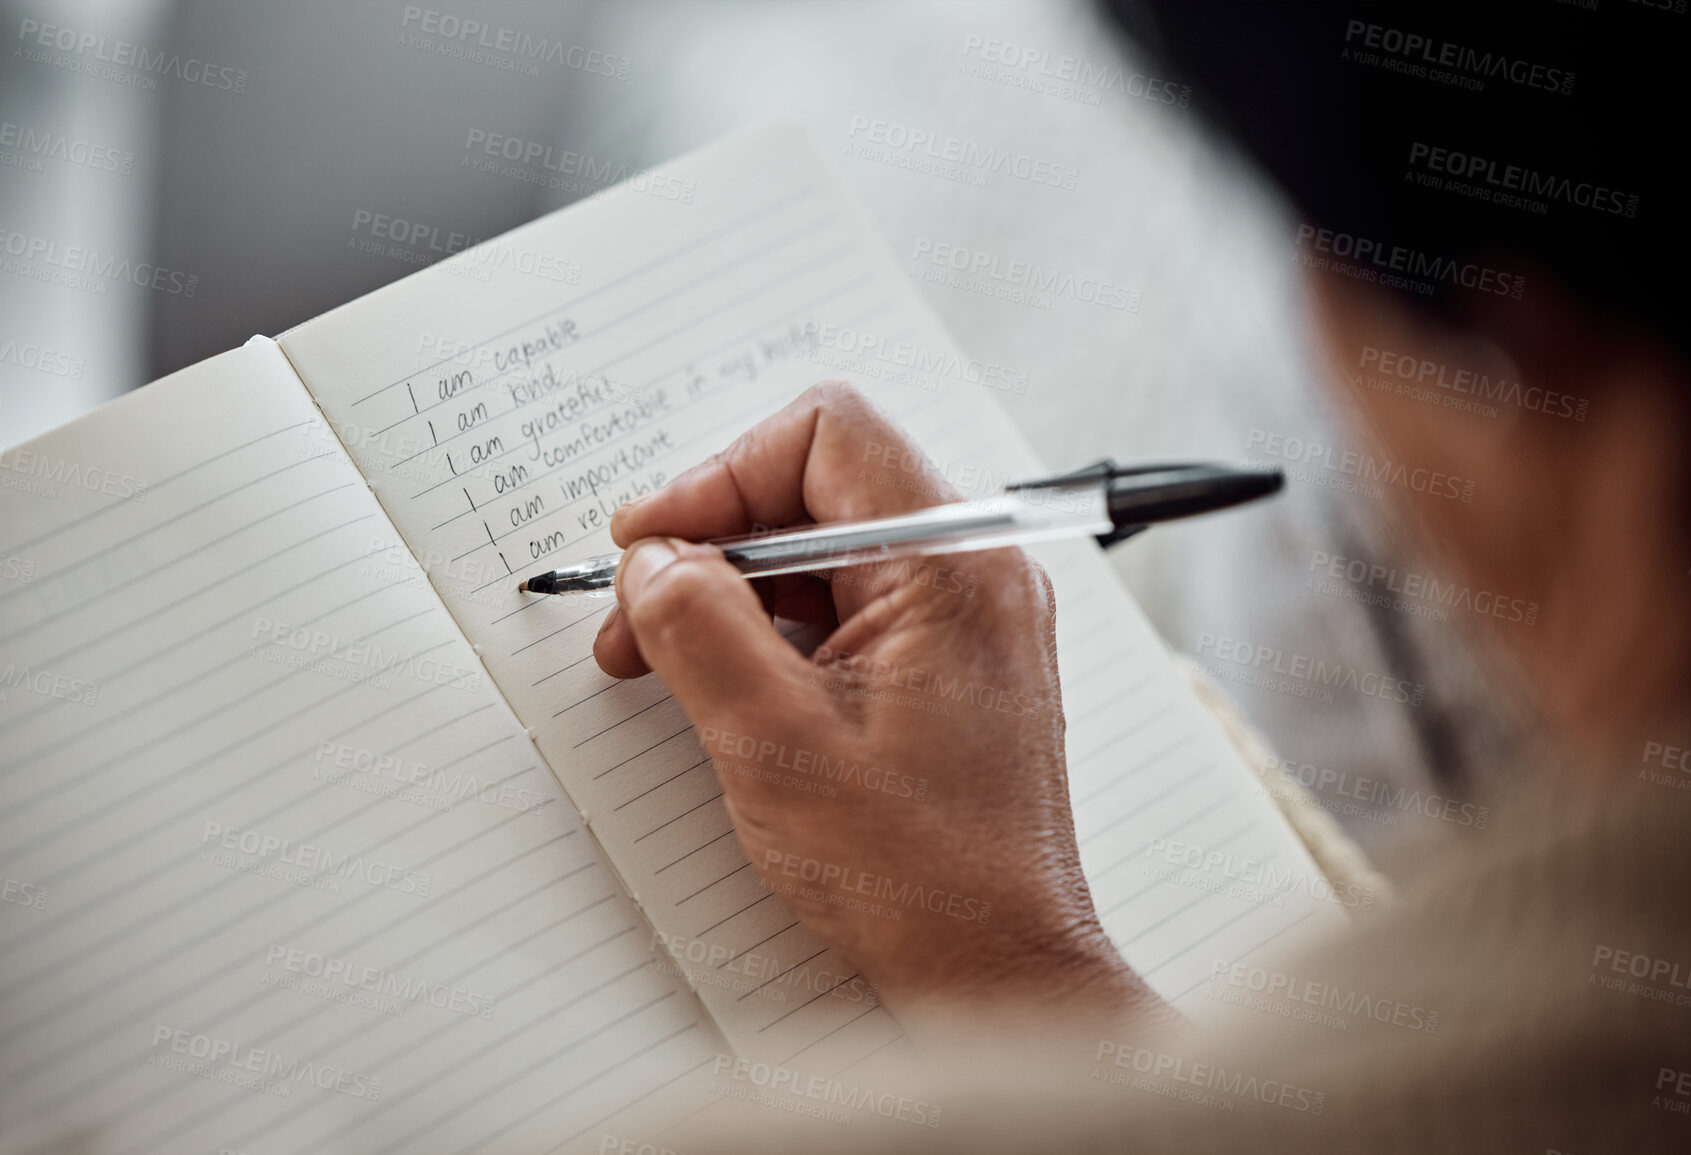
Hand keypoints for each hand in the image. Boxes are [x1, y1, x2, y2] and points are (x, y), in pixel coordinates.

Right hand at [594, 383, 1158, 1030]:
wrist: (996, 968)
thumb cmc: (919, 878)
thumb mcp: (773, 744)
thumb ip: (698, 629)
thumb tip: (653, 560)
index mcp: (952, 569)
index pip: (827, 434)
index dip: (721, 475)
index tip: (654, 541)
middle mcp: (973, 574)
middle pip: (819, 485)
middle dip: (714, 540)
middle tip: (640, 611)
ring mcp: (965, 618)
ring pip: (825, 547)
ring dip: (735, 590)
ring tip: (664, 659)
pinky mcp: (946, 660)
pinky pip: (847, 603)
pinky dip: (775, 629)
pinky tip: (723, 683)